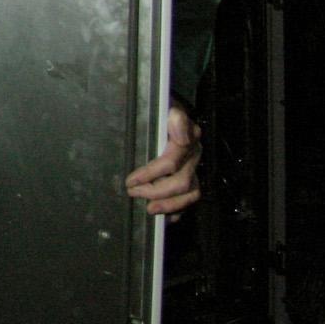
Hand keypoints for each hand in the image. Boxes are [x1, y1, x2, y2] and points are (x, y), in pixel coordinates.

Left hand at [124, 103, 201, 218]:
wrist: (166, 108)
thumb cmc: (159, 108)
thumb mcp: (164, 106)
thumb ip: (173, 115)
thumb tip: (177, 121)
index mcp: (187, 137)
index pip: (171, 162)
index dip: (150, 174)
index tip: (130, 180)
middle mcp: (194, 155)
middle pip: (181, 182)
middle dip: (156, 192)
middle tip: (133, 193)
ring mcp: (194, 167)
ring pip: (190, 193)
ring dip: (170, 205)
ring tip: (150, 210)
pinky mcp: (192, 176)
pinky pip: (190, 199)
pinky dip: (179, 210)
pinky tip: (166, 217)